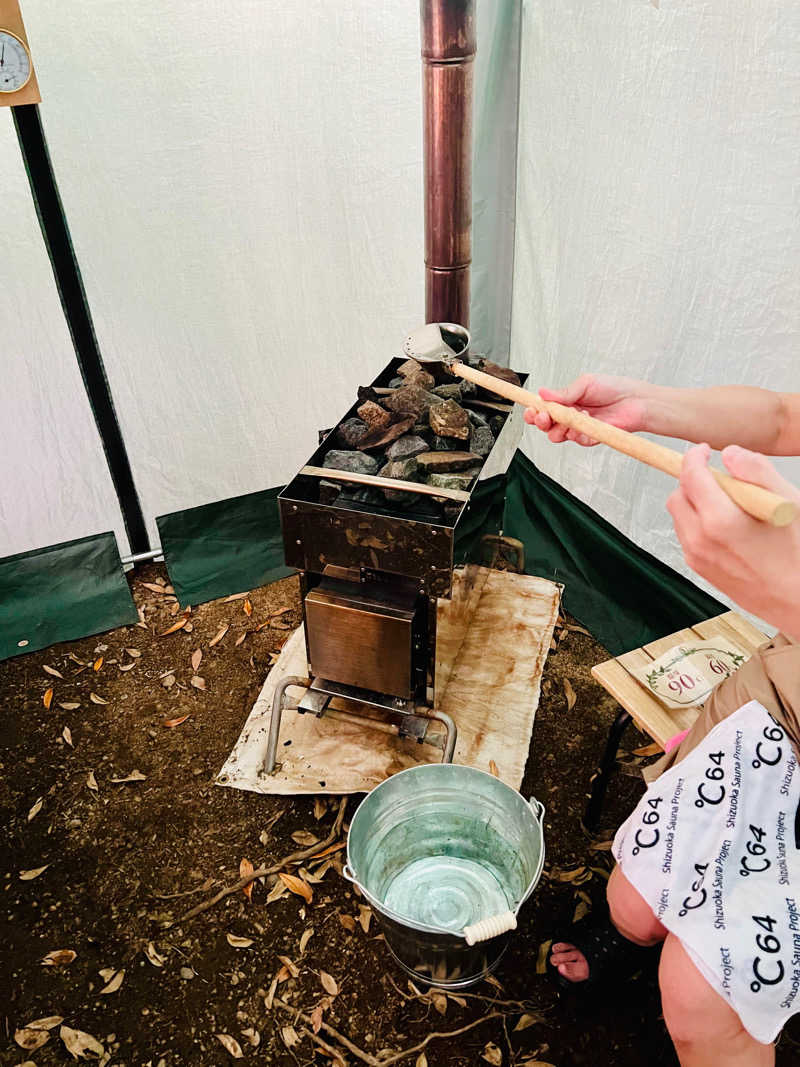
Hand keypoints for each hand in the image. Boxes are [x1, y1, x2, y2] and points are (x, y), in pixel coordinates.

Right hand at [523, 374, 648, 445]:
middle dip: (541, 422)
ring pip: (557, 436)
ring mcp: (579, 428)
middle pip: (546, 425)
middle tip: (543, 417)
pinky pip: (577, 440)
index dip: (534, 411)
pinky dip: (578, 433)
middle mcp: (570, 416)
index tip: (530, 409)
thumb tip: (543, 393)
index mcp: (567, 401)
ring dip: (559, 428)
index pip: (544, 409)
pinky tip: (586, 423)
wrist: (636, 400)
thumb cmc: (615, 388)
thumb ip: (564, 392)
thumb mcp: (585, 383)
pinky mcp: (590, 438)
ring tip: (569, 419)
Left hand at [667, 444, 799, 637]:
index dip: (695, 457)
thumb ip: (757, 471)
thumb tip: (731, 454)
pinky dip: (698, 522)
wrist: (798, 600)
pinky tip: (728, 526)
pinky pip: (687, 535)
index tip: (705, 451)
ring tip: (730, 505)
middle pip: (678, 495)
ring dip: (695, 502)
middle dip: (693, 480)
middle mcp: (701, 540)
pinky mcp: (699, 568)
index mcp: (721, 520)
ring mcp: (697, 557)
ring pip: (679, 516)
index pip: (691, 476)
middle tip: (721, 479)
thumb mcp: (787, 502)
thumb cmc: (799, 553)